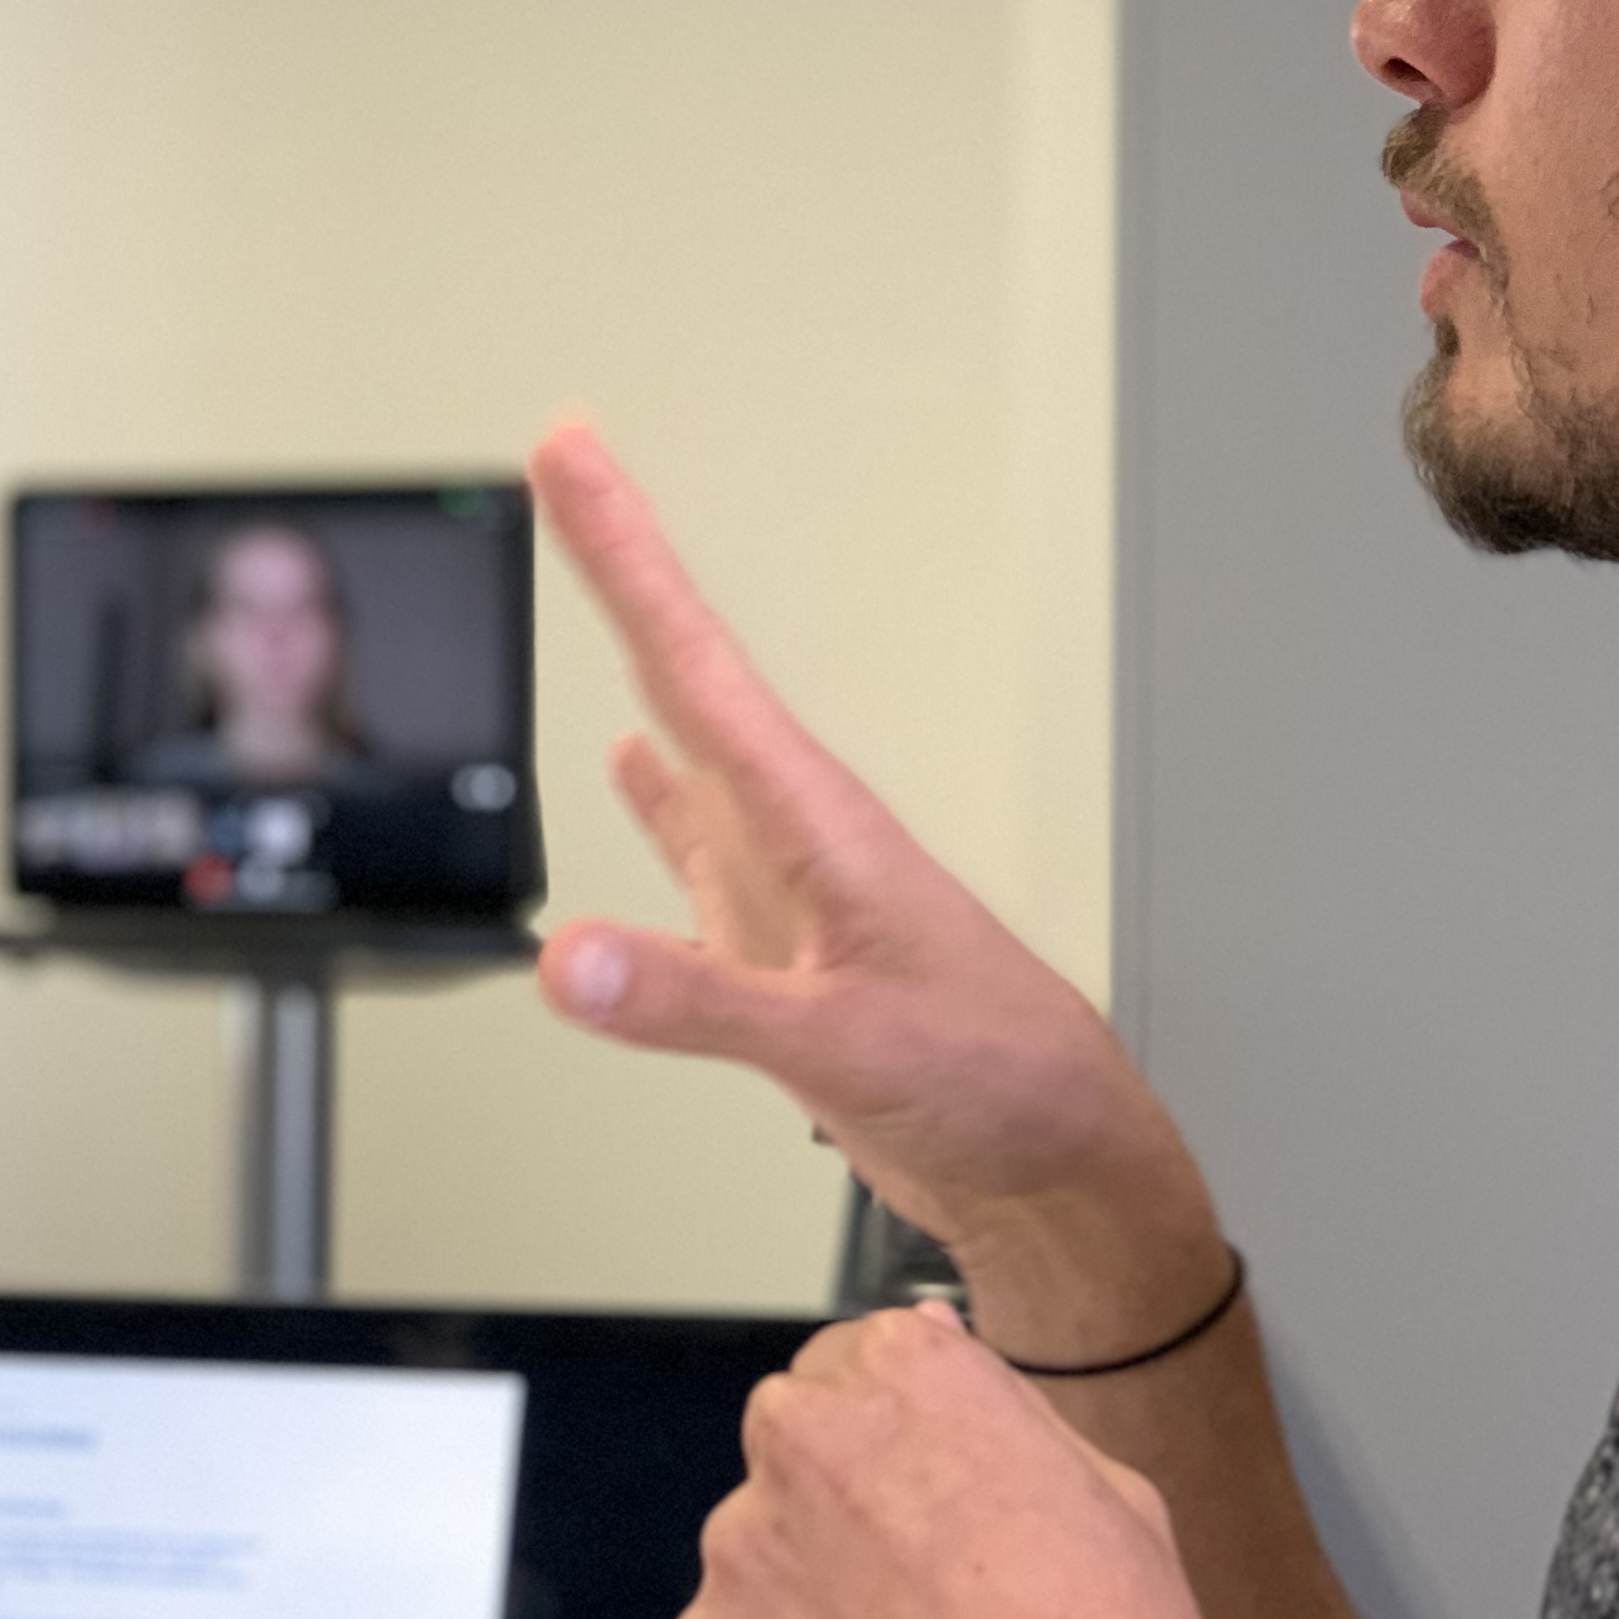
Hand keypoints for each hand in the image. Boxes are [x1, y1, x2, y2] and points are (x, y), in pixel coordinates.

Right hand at [529, 422, 1206, 1274]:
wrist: (1052, 1158)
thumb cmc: (993, 1081)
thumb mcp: (836, 1047)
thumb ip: (696, 1001)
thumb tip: (570, 958)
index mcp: (814, 824)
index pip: (695, 663)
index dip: (626, 556)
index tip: (571, 460)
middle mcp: (795, 834)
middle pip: (686, 672)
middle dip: (622, 567)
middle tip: (566, 468)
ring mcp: (788, 886)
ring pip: (693, 746)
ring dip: (637, 663)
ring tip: (593, 578)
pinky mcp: (780, 949)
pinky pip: (699, 849)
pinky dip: (654, 805)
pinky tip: (630, 771)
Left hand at [672, 1304, 1235, 1618]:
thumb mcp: (1109, 1495)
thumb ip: (996, 1412)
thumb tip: (932, 1335)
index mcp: (906, 1375)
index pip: (857, 1366)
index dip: (902, 1452)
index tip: (935, 1514)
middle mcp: (802, 1442)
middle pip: (798, 1462)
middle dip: (846, 1522)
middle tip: (939, 1618)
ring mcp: (739, 1559)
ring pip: (764, 1574)